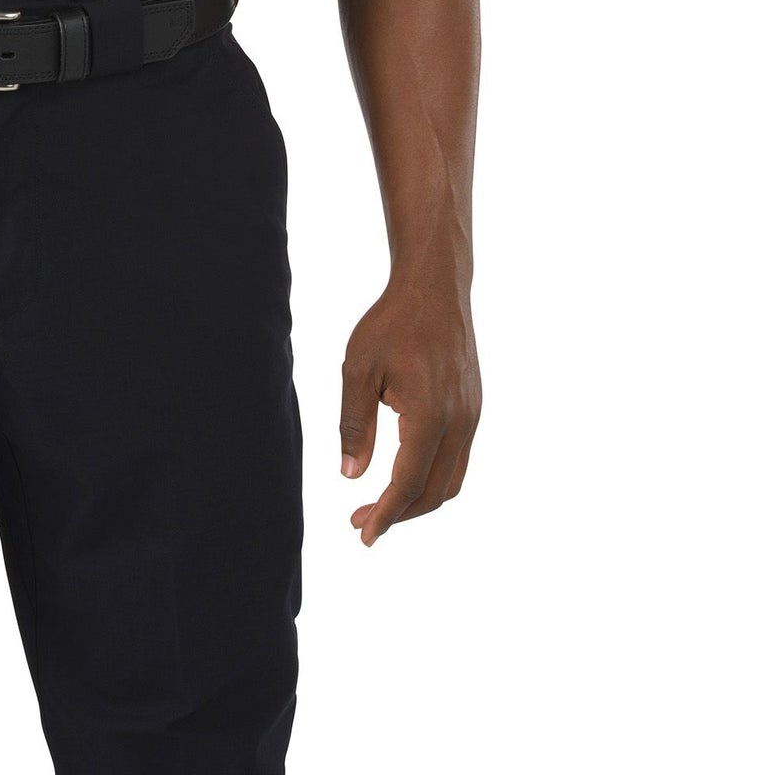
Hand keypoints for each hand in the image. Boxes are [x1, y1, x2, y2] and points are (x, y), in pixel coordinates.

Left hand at [338, 277, 480, 545]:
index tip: (363, 534)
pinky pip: (458, 458)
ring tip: (382, 506)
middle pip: (434, 491)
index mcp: (430, 415)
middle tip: (362, 522)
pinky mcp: (473, 408)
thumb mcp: (359, 369)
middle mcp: (460, 422)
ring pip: (451, 479)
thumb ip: (355, 424)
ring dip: (418, 499)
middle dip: (400, 514)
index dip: (386, 514)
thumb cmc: (391, 323)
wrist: (435, 289)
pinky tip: (405, 474)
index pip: (408, 482)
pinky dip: (432, 478)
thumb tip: (351, 475)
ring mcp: (472, 416)